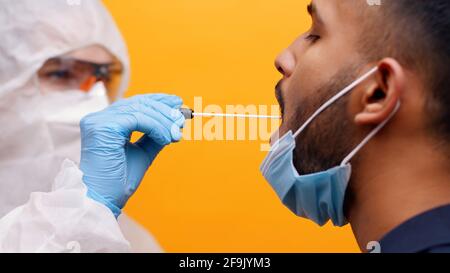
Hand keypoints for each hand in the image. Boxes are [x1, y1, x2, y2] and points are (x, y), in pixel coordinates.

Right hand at [79, 94, 184, 216]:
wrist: (103, 200)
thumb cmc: (118, 182)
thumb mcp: (142, 153)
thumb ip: (155, 136)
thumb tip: (174, 122)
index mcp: (106, 123)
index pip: (134, 104)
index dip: (157, 101)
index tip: (177, 103)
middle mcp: (98, 119)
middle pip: (138, 103)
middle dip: (164, 110)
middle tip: (182, 120)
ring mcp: (98, 121)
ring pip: (139, 109)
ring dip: (163, 120)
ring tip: (176, 134)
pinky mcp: (102, 127)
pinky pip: (137, 119)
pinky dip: (155, 127)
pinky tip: (166, 138)